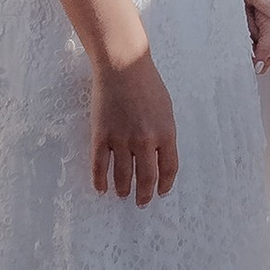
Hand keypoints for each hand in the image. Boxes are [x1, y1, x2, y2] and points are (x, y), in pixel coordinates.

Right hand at [87, 49, 178, 204]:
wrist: (123, 66)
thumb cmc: (147, 84)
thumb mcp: (166, 109)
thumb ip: (164, 133)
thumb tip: (161, 155)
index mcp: (166, 134)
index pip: (169, 169)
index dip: (165, 185)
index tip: (161, 192)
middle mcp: (146, 141)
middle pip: (146, 178)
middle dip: (144, 194)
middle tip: (141, 202)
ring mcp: (122, 139)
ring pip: (123, 176)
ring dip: (124, 190)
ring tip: (123, 195)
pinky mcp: (101, 136)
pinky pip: (99, 166)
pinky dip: (100, 181)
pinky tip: (101, 188)